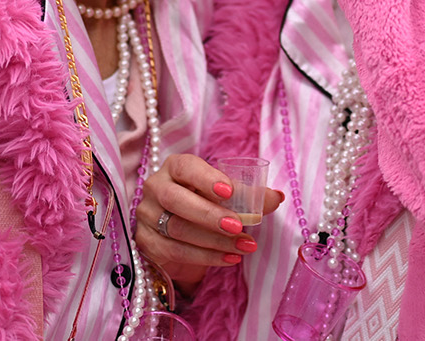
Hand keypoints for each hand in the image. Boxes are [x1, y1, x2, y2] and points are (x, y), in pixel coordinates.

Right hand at [134, 153, 284, 288]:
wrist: (179, 235)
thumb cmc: (204, 205)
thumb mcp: (225, 197)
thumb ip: (249, 196)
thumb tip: (277, 197)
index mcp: (175, 167)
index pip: (186, 167)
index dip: (206, 178)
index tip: (229, 191)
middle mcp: (156, 187)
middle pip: (176, 199)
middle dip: (210, 214)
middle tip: (238, 226)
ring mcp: (148, 216)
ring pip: (178, 228)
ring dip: (215, 240)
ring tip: (245, 246)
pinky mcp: (146, 242)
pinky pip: (175, 251)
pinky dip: (206, 257)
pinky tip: (230, 258)